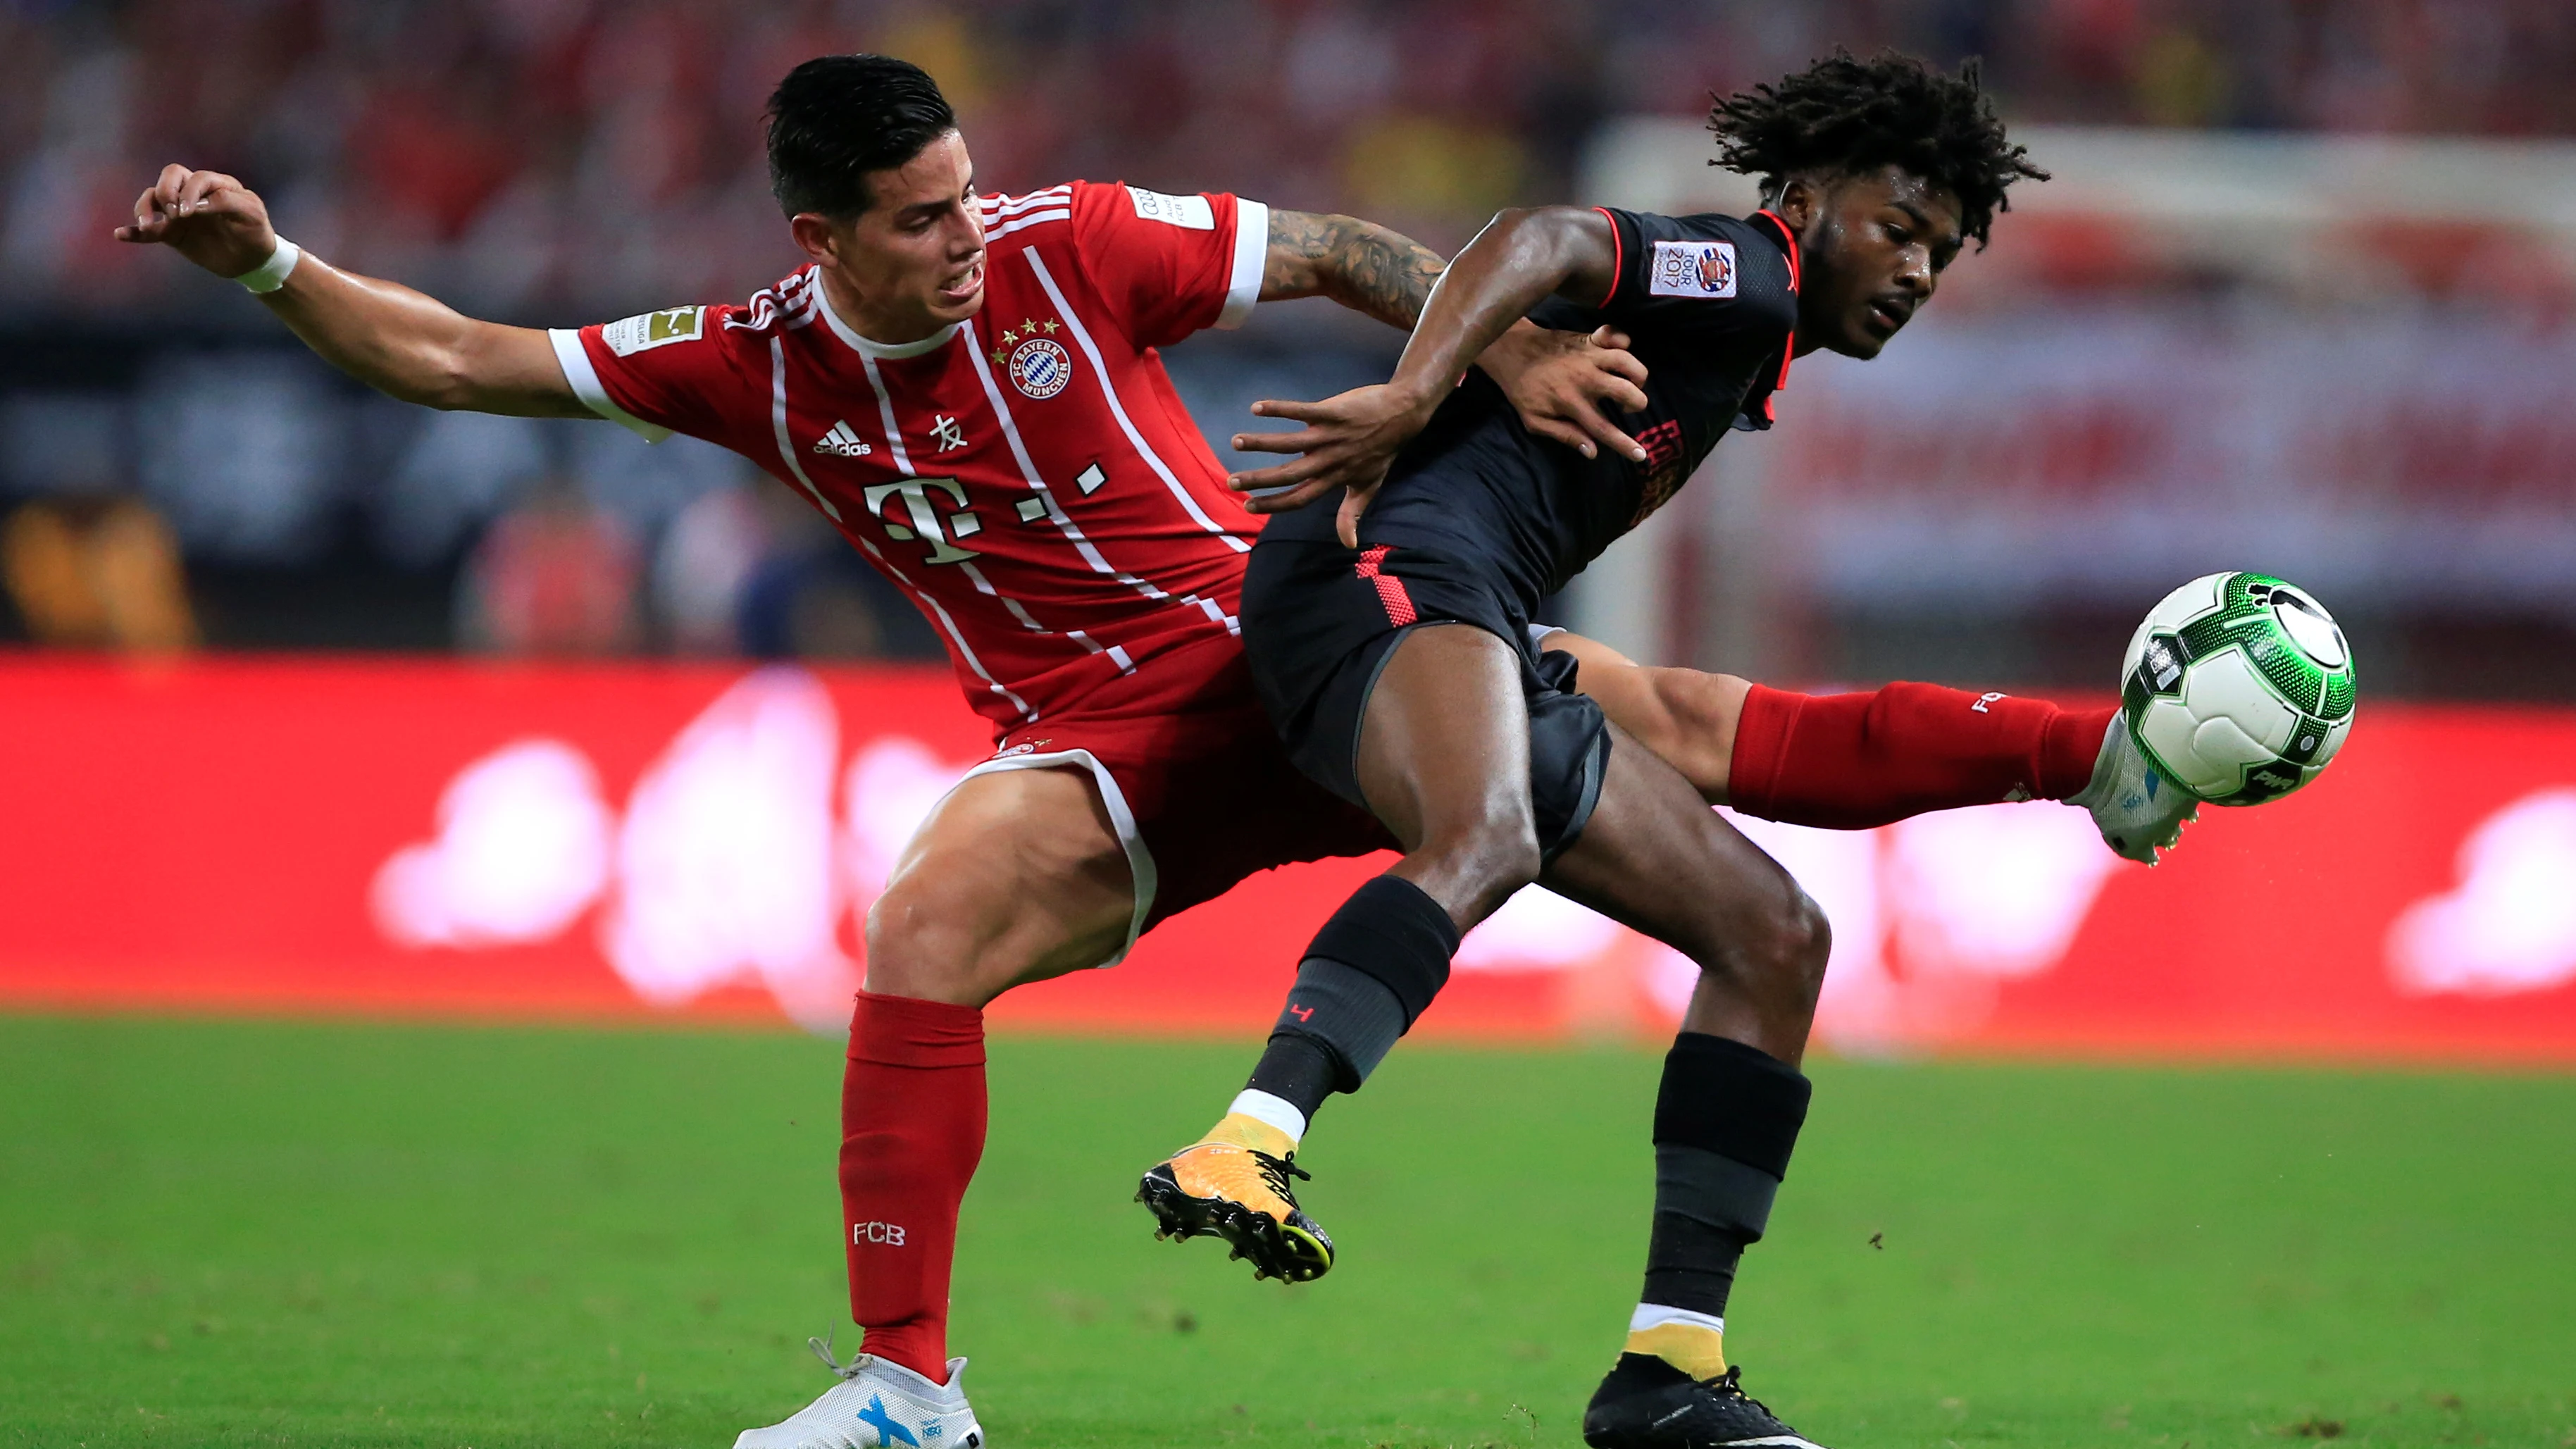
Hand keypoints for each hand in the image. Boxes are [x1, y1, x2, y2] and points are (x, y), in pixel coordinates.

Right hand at [114, 164, 279, 279]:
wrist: (253, 259)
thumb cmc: (255, 231)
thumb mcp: (251, 214)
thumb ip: (227, 202)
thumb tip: (196, 204)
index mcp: (215, 184)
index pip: (194, 178)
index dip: (189, 192)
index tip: (190, 213)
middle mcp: (194, 193)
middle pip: (169, 177)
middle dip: (166, 191)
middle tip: (174, 214)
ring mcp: (180, 213)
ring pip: (153, 198)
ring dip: (145, 208)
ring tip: (148, 225)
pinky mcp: (172, 233)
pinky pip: (149, 231)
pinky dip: (133, 232)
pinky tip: (120, 234)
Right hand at [1228, 382, 1438, 547]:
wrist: (1403, 415)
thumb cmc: (1383, 451)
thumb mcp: (1369, 486)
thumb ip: (1352, 514)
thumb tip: (1349, 545)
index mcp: (1334, 478)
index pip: (1300, 497)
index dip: (1274, 504)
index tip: (1248, 506)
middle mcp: (1329, 460)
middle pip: (1289, 474)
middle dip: (1259, 479)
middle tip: (1232, 482)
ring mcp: (1330, 435)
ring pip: (1290, 442)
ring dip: (1261, 442)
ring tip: (1236, 442)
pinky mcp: (1333, 412)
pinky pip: (1302, 410)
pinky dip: (1280, 409)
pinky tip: (1256, 408)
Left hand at [1480, 323, 1649, 461]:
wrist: (1512, 351)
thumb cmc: (1523, 390)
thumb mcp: (1536, 421)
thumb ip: (1565, 435)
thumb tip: (1592, 451)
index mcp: (1571, 402)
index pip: (1603, 428)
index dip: (1624, 444)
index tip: (1640, 455)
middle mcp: (1585, 378)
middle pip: (1626, 391)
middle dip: (1637, 403)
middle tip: (1625, 407)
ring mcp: (1589, 356)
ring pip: (1628, 362)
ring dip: (1637, 375)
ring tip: (1629, 382)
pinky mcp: (1589, 338)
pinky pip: (1616, 334)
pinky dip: (1623, 340)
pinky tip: (1620, 350)